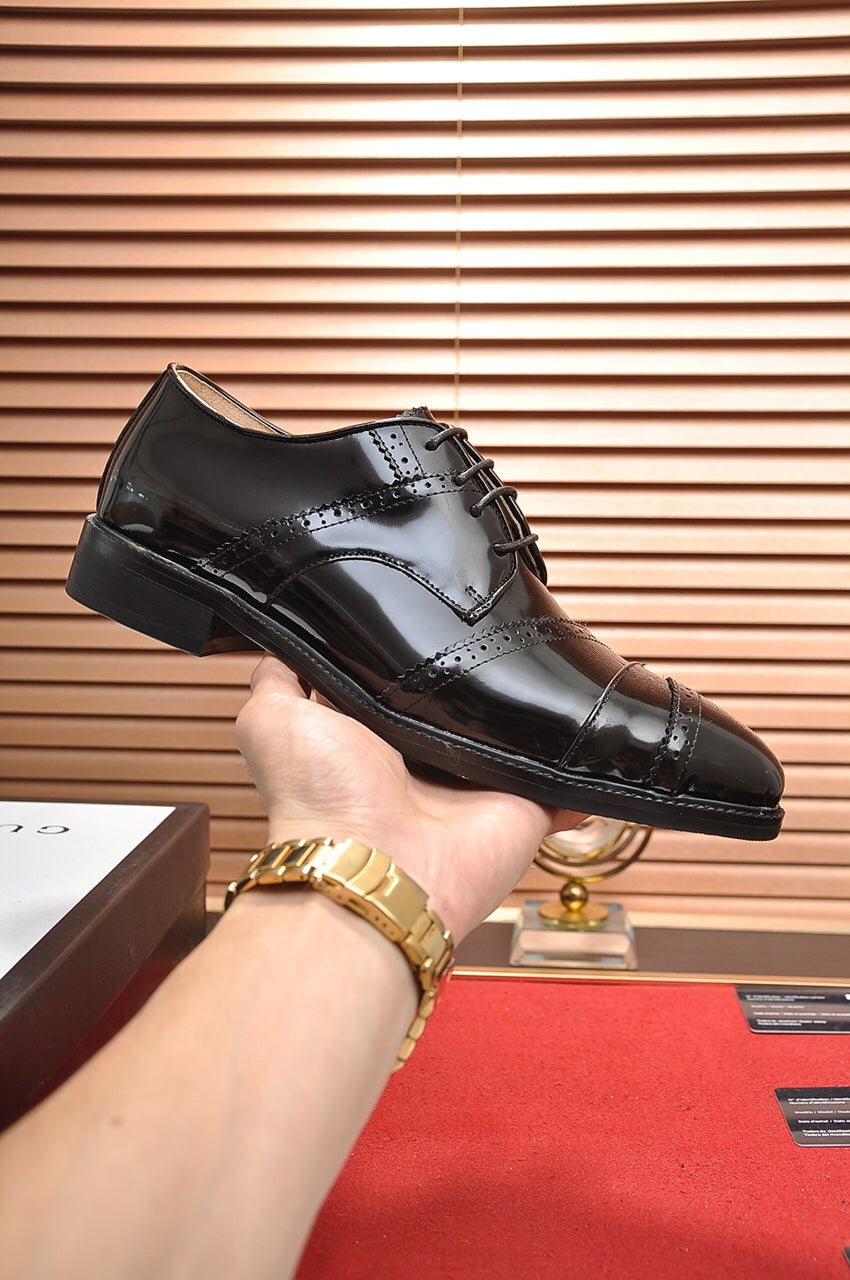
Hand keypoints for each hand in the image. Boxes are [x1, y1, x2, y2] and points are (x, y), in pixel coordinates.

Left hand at [235, 655, 584, 941]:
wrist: (369, 865)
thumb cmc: (317, 797)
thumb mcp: (273, 718)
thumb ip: (280, 677)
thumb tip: (287, 638)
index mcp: (380, 734)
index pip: (410, 683)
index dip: (422, 651)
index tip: (441, 608)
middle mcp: (432, 759)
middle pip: (472, 706)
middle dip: (489, 673)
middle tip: (510, 625)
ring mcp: (482, 785)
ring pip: (524, 737)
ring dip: (542, 711)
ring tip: (561, 661)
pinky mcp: (527, 807)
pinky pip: (568, 782)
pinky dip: (588, 767)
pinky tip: (606, 733)